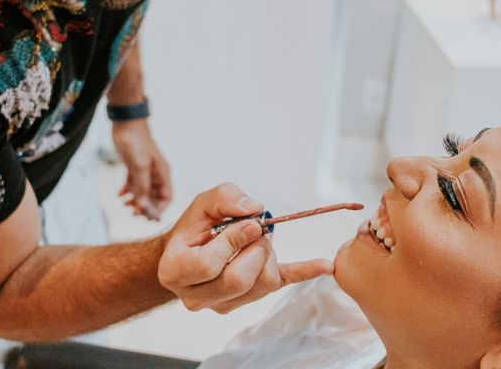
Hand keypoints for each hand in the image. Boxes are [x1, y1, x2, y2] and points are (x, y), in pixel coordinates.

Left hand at [112, 119, 171, 220]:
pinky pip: (133, 184)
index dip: (158, 208)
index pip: (166, 197)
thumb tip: (143, 206)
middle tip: (134, 214)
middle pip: (154, 197)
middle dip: (145, 207)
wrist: (126, 123)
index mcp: (162, 173)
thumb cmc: (136, 141)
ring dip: (135, 201)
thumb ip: (141, 187)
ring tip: (125, 205)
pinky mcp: (135, 167)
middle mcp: (156, 174)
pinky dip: (127, 191)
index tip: (147, 216)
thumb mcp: (139, 166)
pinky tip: (119, 195)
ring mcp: (145, 170)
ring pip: (143, 192)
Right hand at [158, 183, 333, 313]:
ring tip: (259, 238)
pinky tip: (324, 265)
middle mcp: (196, 295)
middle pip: (237, 280)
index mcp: (176, 271)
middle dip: (254, 250)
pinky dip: (304, 272)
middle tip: (258, 229)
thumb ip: (224, 198)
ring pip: (258, 286)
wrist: (188, 253)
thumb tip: (254, 209)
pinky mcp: (247, 300)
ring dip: (267, 256)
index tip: (248, 224)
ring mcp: (222, 303)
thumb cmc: (193, 228)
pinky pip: (280, 285)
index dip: (232, 242)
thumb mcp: (201, 203)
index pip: (207, 265)